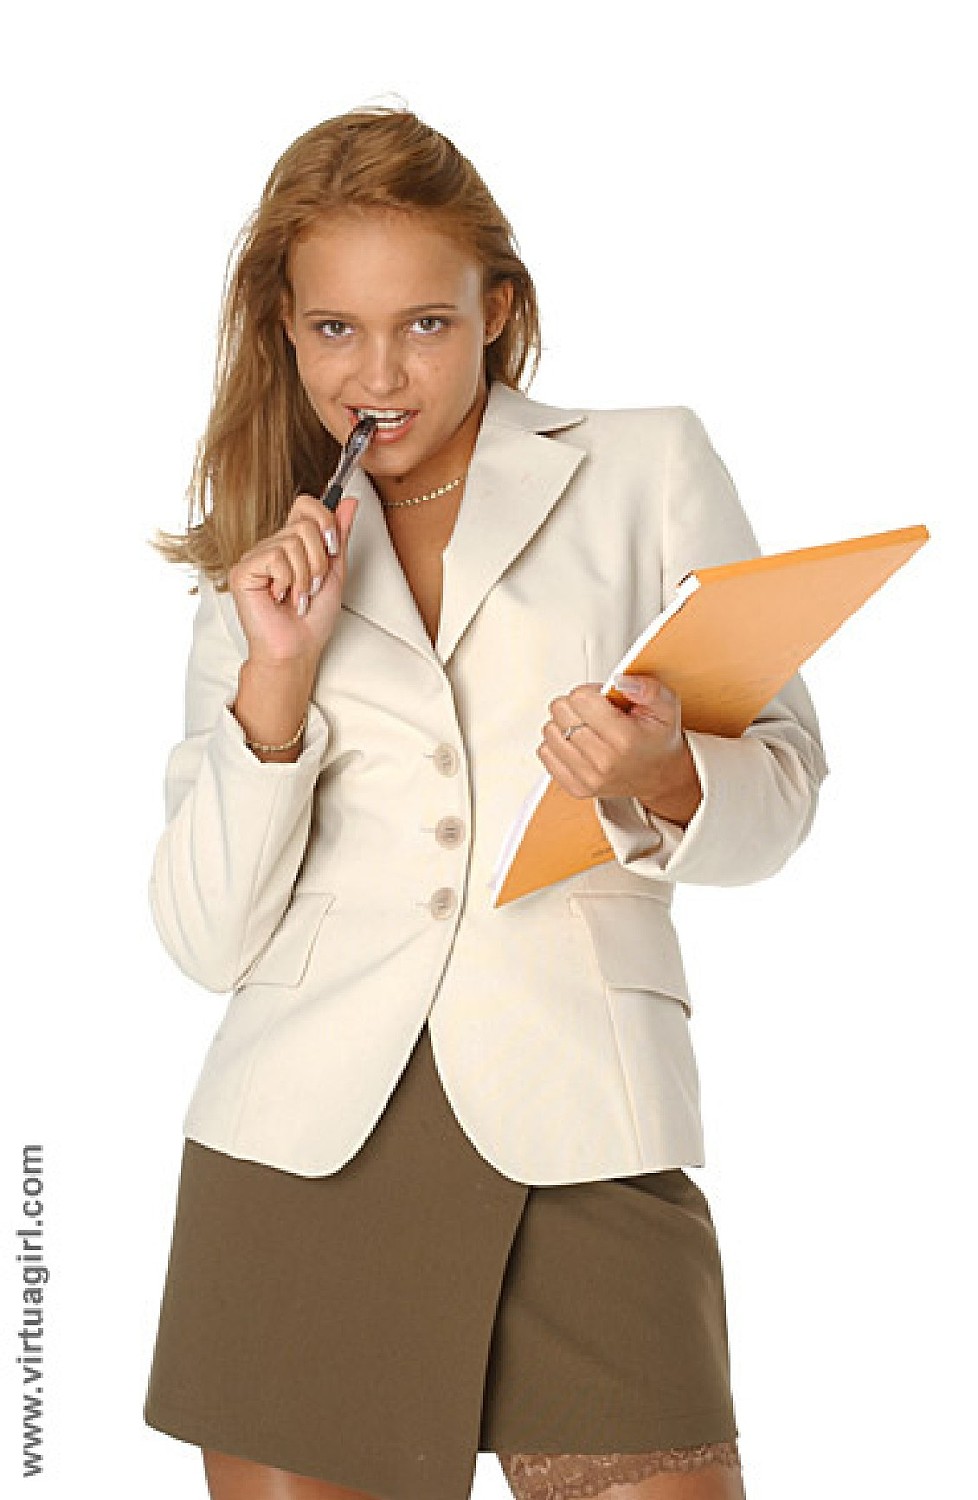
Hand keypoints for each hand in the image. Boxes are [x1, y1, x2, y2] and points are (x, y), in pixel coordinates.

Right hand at [227, 493, 358, 667]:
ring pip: (291, 543)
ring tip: (298, 597)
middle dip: (319, 561)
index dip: (325, 519)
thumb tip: (349, 501)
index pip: (305, 505)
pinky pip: (275, 558)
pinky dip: (287, 581)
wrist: (298, 648)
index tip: (333, 547)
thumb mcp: (335, 571)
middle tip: (313, 587)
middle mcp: (272, 546)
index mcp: (292, 544)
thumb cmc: (314, 618)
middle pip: (305, 525)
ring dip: (304, 577)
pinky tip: (280, 598)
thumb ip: (339, 536)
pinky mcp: (242, 571)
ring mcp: (255, 557)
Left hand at [537, 674, 702, 824]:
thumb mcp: (666, 707)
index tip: (601, 699)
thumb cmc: (659, 741)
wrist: (660, 777)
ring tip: (586, 728)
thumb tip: (620, 681)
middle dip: (575, 705)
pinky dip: (557, 744)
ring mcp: (587, 778)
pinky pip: (545, 753)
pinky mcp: (575, 787)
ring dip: (564, 724)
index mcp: (624, 739)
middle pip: (561, 712)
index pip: (580, 698)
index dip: (589, 692)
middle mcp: (604, 761)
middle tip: (594, 713)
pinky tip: (577, 743)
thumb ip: (647, 688)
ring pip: (549, 731)